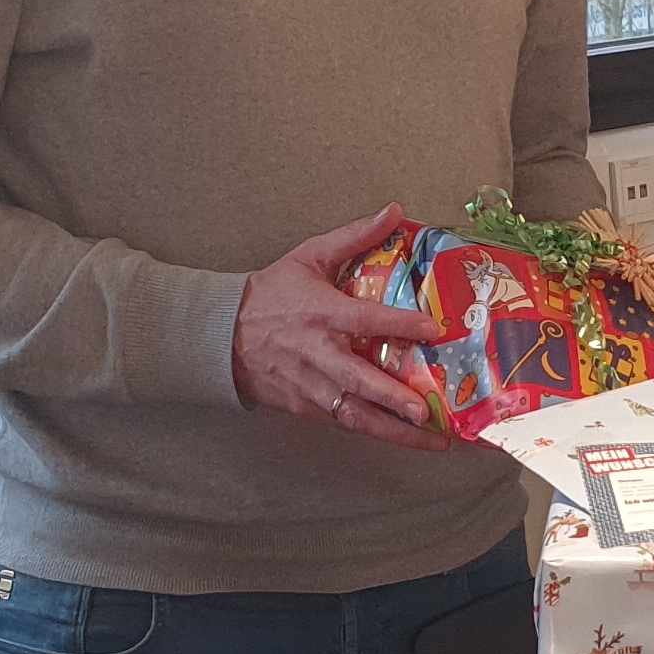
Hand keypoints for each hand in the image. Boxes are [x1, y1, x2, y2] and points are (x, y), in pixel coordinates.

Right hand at [232, 205, 447, 448]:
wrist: (220, 334)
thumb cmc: (270, 295)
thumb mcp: (309, 256)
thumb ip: (354, 236)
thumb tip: (394, 211)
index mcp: (321, 313)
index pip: (365, 319)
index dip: (399, 325)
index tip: (432, 330)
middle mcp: (318, 353)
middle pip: (358, 380)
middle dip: (392, 398)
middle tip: (424, 411)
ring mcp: (311, 385)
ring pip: (355, 414)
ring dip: (394, 431)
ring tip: (431, 441)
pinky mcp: (306, 407)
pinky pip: (345, 422)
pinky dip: (375, 432)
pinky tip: (405, 438)